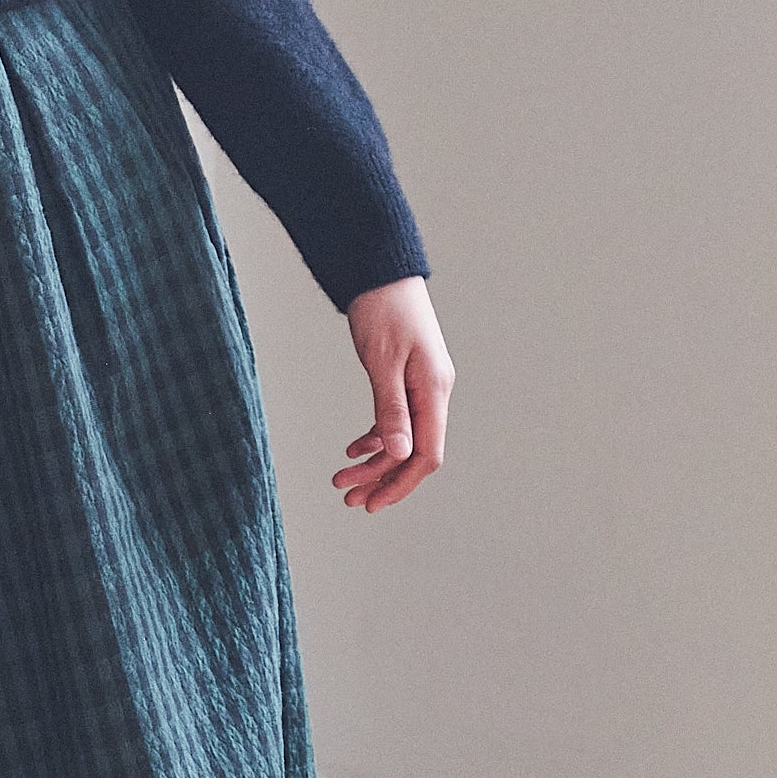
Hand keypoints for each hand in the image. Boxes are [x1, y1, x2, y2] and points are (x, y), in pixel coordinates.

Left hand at [334, 274, 451, 511]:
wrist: (381, 273)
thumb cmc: (383, 310)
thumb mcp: (382, 363)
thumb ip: (392, 410)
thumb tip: (402, 454)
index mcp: (434, 391)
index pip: (426, 454)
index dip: (400, 484)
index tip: (373, 504)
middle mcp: (433, 393)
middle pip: (413, 453)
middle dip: (382, 479)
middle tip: (348, 499)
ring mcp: (422, 388)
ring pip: (402, 439)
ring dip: (374, 462)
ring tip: (342, 479)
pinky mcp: (407, 380)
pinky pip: (396, 420)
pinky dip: (376, 437)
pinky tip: (353, 449)